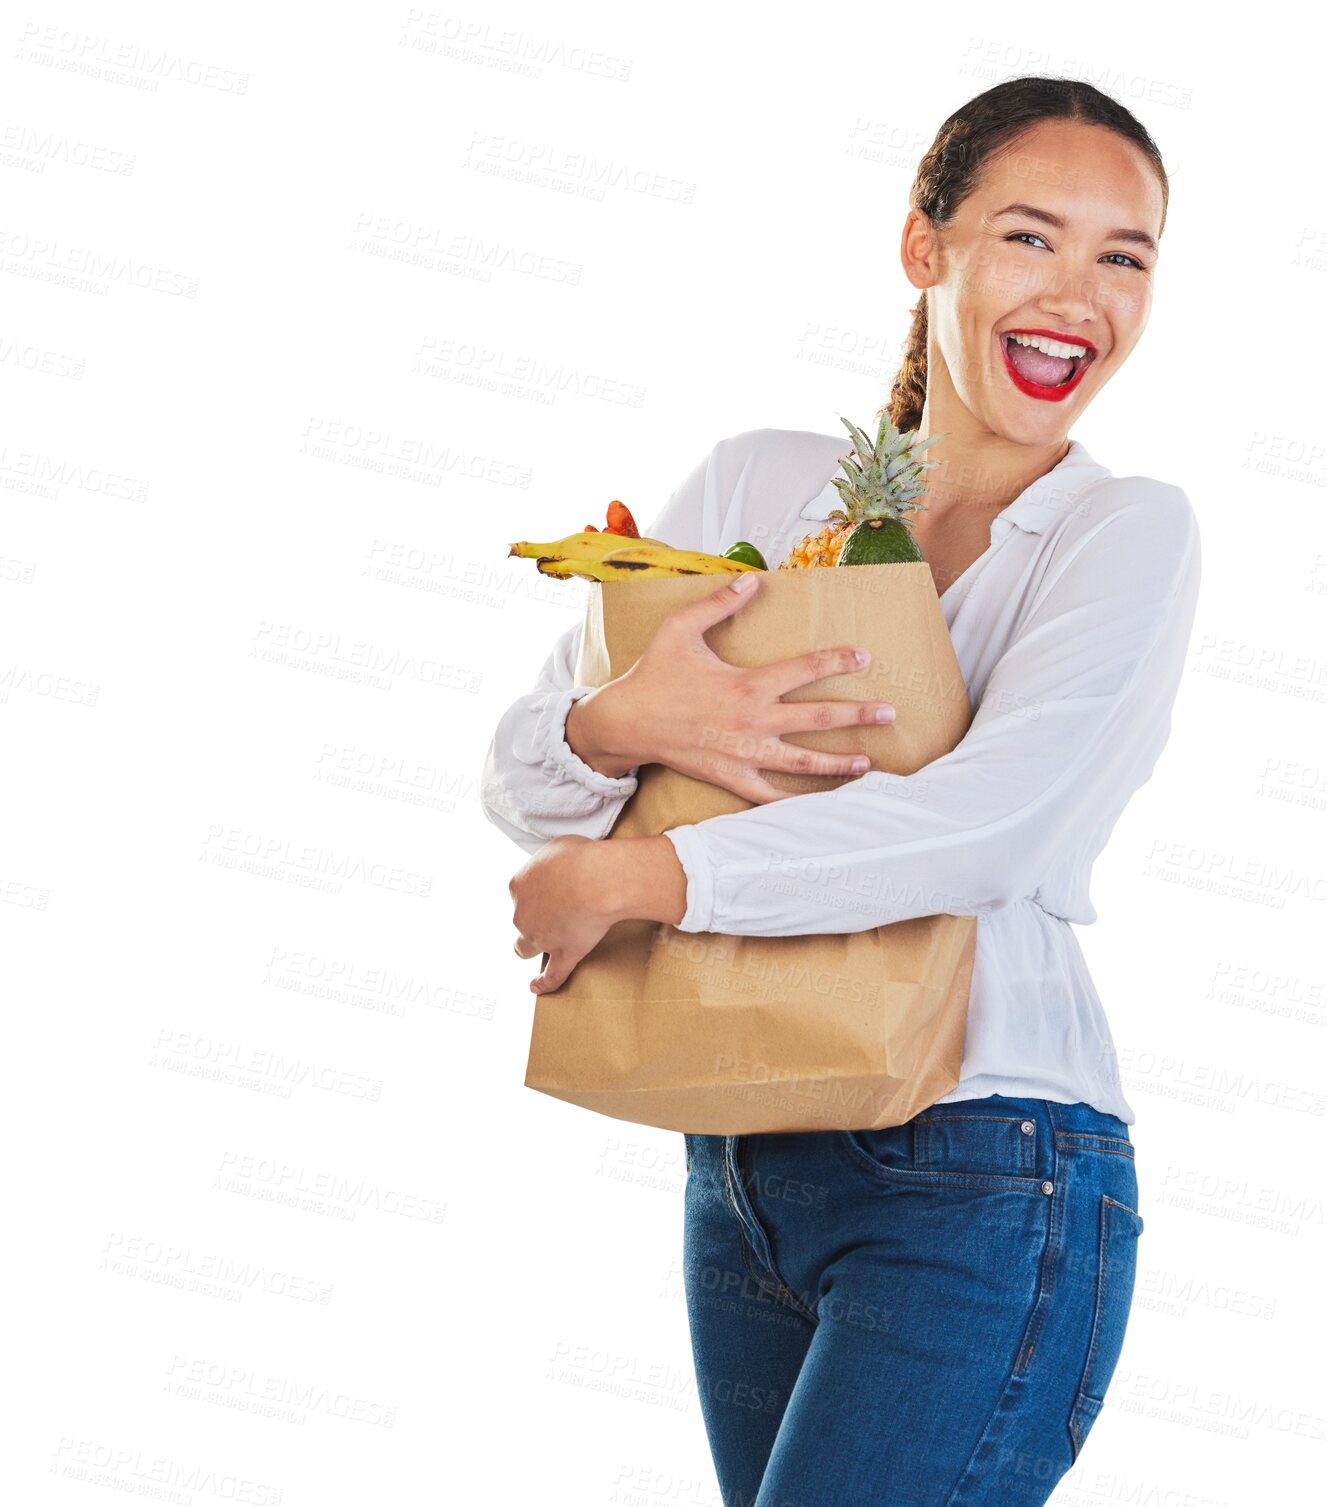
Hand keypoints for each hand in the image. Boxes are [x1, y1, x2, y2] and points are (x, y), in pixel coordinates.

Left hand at [510, 834, 687, 993]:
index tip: (552, 887)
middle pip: (520, 921)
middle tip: (552, 911)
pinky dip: (545, 983)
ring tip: (538, 947)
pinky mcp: (564, 954)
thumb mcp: (558, 846)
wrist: (598, 881)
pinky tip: (538, 988)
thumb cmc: (581, 859)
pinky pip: (552, 975)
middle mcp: (523, 914)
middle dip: (531, 918)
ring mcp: (542, 938)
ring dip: (530, 948)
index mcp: (519, 885)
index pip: (520, 890)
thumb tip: (558, 865)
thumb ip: (551, 861)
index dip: (536, 890)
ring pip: (526, 948)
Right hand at [566, 572, 896, 803]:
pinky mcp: (730, 777)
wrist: (626, 722)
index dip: (838, 660)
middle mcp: (753, 722)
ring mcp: (744, 754)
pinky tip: (817, 805)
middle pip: (818, 718)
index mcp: (747, 684)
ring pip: (803, 762)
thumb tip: (751, 580)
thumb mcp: (680, 629)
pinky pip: (769, 796)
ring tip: (867, 764)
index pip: (806, 669)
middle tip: (889, 713)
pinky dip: (794, 803)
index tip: (864, 656)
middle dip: (857, 715)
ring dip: (838, 764)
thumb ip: (719, 604)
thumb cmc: (653, 674)